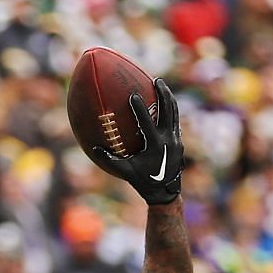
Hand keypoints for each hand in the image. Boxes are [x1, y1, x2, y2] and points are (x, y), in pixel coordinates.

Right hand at [86, 79, 183, 205]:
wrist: (166, 193)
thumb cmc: (143, 182)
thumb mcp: (125, 172)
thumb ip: (110, 160)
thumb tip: (93, 148)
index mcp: (155, 145)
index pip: (147, 122)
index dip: (140, 108)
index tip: (133, 95)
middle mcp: (168, 140)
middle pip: (168, 111)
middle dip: (163, 94)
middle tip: (156, 80)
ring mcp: (176, 140)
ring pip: (175, 113)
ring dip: (169, 98)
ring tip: (162, 86)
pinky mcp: (179, 141)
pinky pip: (175, 121)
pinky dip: (170, 110)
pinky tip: (164, 103)